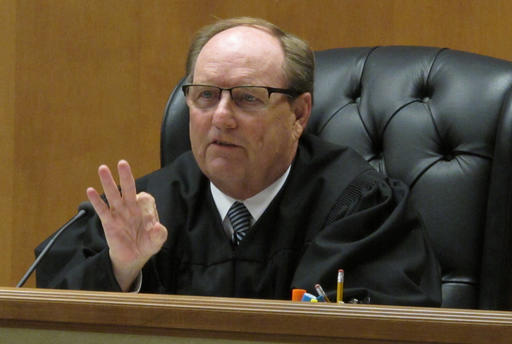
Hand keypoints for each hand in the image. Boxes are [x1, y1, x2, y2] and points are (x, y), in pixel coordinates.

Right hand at [86, 160, 167, 290]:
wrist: (134, 257)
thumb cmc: (147, 244)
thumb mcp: (157, 241)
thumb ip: (159, 234)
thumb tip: (157, 227)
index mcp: (145, 207)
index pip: (146, 200)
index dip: (148, 210)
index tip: (150, 226)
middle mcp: (131, 206)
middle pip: (129, 188)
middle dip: (126, 176)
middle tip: (122, 163)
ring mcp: (119, 212)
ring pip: (113, 194)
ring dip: (108, 182)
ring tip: (102, 168)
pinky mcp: (109, 221)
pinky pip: (102, 209)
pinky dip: (96, 200)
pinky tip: (90, 190)